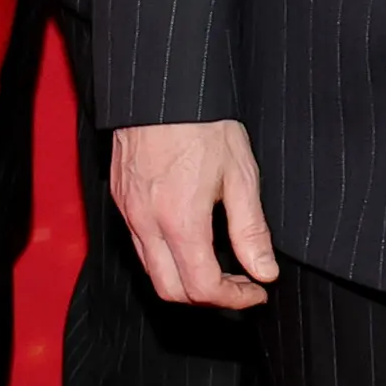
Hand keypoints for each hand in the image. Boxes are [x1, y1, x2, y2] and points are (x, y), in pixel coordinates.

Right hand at [111, 120, 280, 309]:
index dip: (234, 298)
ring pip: (151, 270)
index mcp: (180, 219)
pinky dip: (167, 256)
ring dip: (186, 278)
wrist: (163, 87)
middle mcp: (146, 222)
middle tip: (240, 284)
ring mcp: (128, 211)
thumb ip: (251, 231)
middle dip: (207, 297)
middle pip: (170, 290)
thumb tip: (264, 271)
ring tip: (220, 262)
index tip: (257, 290)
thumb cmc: (204, 123)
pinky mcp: (121, 198)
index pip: (202, 287)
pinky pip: (140, 244)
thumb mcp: (241, 175)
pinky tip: (192, 237)